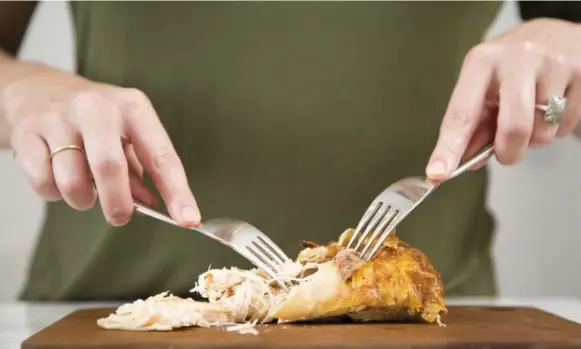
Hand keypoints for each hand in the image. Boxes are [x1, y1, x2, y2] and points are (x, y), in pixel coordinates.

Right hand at [3, 64, 199, 226]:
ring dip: (82, 200)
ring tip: (85, 191)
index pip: (161, 155)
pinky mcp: (27, 132)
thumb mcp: (125, 133)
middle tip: (120, 216)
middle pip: (110, 167)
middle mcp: (97, 108)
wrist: (37, 88)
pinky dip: (54, 193)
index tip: (188, 219)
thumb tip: (153, 204)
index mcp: (132, 108)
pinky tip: (58, 178)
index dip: (176, 191)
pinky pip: (43, 181)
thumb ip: (141, 170)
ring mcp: (59, 118)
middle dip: (118, 203)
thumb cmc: (92, 118)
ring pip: (72, 180)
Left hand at [426, 18, 580, 180]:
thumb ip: (474, 124)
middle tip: (506, 152)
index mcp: (482, 62)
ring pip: (542, 132)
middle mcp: (516, 60)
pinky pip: (565, 126)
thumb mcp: (484, 85)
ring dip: (534, 139)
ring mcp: (551, 65)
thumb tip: (464, 160)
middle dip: (508, 153)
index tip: (437, 173)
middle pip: (512, 128)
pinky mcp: (579, 74)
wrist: (556, 36)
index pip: (461, 114)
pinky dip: (555, 128)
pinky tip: (550, 107)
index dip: (448, 148)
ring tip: (531, 115)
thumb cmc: (511, 65)